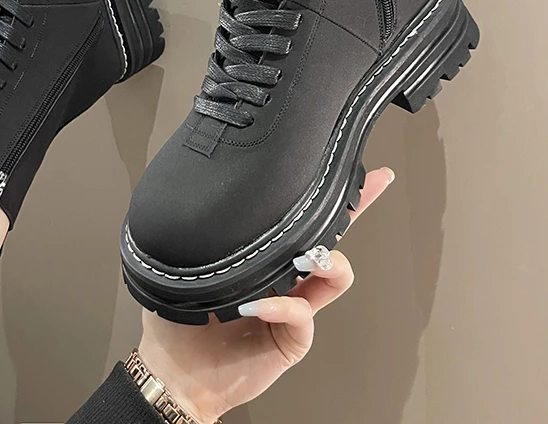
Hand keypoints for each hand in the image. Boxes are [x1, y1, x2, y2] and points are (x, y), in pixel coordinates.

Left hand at [138, 167, 394, 422]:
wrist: (176, 372)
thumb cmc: (179, 320)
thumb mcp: (189, 267)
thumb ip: (209, 239)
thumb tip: (213, 201)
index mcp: (263, 254)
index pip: (303, 221)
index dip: (337, 198)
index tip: (371, 175)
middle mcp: (286, 276)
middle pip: (332, 238)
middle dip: (355, 213)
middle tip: (350, 204)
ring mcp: (294, 306)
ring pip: (335, 274)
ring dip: (326, 261)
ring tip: (306, 259)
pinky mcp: (293, 337)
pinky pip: (301, 313)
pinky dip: (282, 306)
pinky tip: (258, 306)